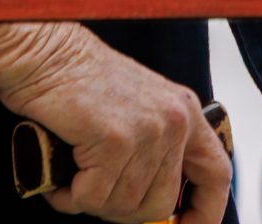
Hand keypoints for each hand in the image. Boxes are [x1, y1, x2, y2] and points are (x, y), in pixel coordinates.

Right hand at [0, 21, 228, 219]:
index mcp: (184, 112)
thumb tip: (157, 205)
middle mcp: (173, 121)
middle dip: (123, 211)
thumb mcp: (135, 110)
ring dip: (90, 200)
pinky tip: (62, 175)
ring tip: (74, 172)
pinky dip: (70, 196)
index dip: (207, 211)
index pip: (216, 173)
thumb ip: (153, 149)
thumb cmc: (79, 80)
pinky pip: (93, 198)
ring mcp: (147, 131)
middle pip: (160, 204)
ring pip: (123, 205)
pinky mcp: (115, 140)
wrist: (45, 52)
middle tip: (94, 190)